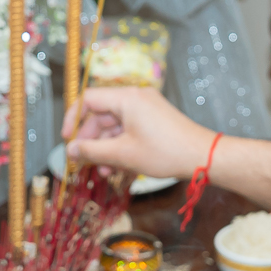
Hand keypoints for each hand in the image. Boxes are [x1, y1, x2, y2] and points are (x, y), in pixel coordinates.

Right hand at [61, 85, 215, 179]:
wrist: (202, 157)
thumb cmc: (165, 152)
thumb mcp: (123, 154)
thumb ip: (92, 151)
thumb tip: (70, 151)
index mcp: (127, 98)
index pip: (88, 99)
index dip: (73, 119)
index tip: (68, 140)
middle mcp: (136, 98)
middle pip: (101, 115)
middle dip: (91, 140)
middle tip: (83, 162)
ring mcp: (146, 109)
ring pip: (115, 126)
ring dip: (106, 148)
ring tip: (103, 172)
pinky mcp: (154, 120)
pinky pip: (129, 130)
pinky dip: (121, 147)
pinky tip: (118, 168)